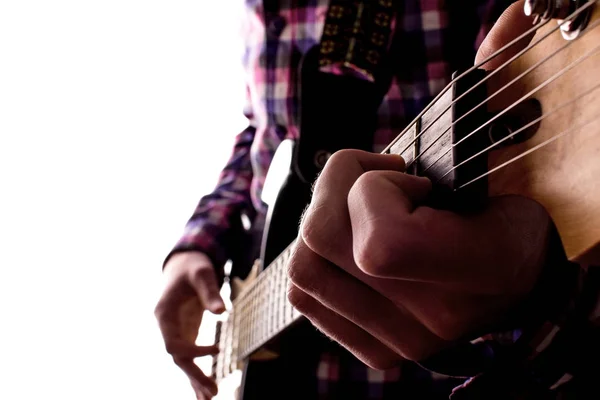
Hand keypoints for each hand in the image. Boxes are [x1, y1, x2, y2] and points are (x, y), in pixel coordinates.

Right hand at [155, 251, 224, 398]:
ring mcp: (175, 331)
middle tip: (212, 392)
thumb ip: (210, 293)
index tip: (217, 349)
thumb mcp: (202, 274)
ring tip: (211, 397)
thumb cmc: (193, 267)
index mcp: (164, 314)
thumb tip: (221, 313)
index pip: (173, 343)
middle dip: (194, 375)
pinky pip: (189, 357)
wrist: (184, 263)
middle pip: (177, 358)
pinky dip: (196, 372)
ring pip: (182, 361)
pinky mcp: (185, 333)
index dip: (193, 350)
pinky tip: (204, 389)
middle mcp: (166, 327)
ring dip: (195, 379)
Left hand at [287, 1, 546, 368]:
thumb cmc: (502, 216)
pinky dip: (317, 257)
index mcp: (480, 268)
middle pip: (320, 242)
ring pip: (300, 267)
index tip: (409, 179)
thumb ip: (489, 96)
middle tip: (380, 183)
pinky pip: (304, 292)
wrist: (507, 286)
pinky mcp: (369, 346)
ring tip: (366, 213)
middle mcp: (433, 317)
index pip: (381, 243)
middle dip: (338, 189)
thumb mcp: (504, 159)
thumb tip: (507, 18)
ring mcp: (396, 340)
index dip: (374, 191)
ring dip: (323, 222)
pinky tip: (354, 245)